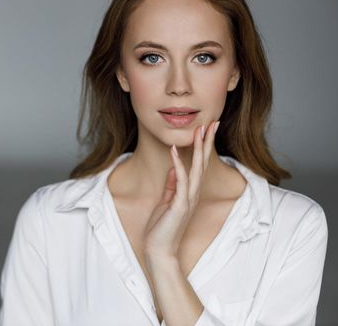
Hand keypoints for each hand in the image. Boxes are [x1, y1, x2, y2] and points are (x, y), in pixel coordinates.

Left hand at [144, 120, 218, 259]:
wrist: (160, 250)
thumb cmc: (162, 228)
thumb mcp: (167, 201)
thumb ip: (172, 184)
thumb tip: (174, 165)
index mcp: (190, 192)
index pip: (199, 165)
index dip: (204, 147)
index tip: (207, 129)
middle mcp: (193, 194)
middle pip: (203, 163)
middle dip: (207, 142)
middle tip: (213, 123)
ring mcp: (188, 200)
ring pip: (196, 169)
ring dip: (198, 149)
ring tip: (200, 130)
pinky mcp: (180, 206)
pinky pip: (180, 181)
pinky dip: (177, 165)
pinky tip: (173, 150)